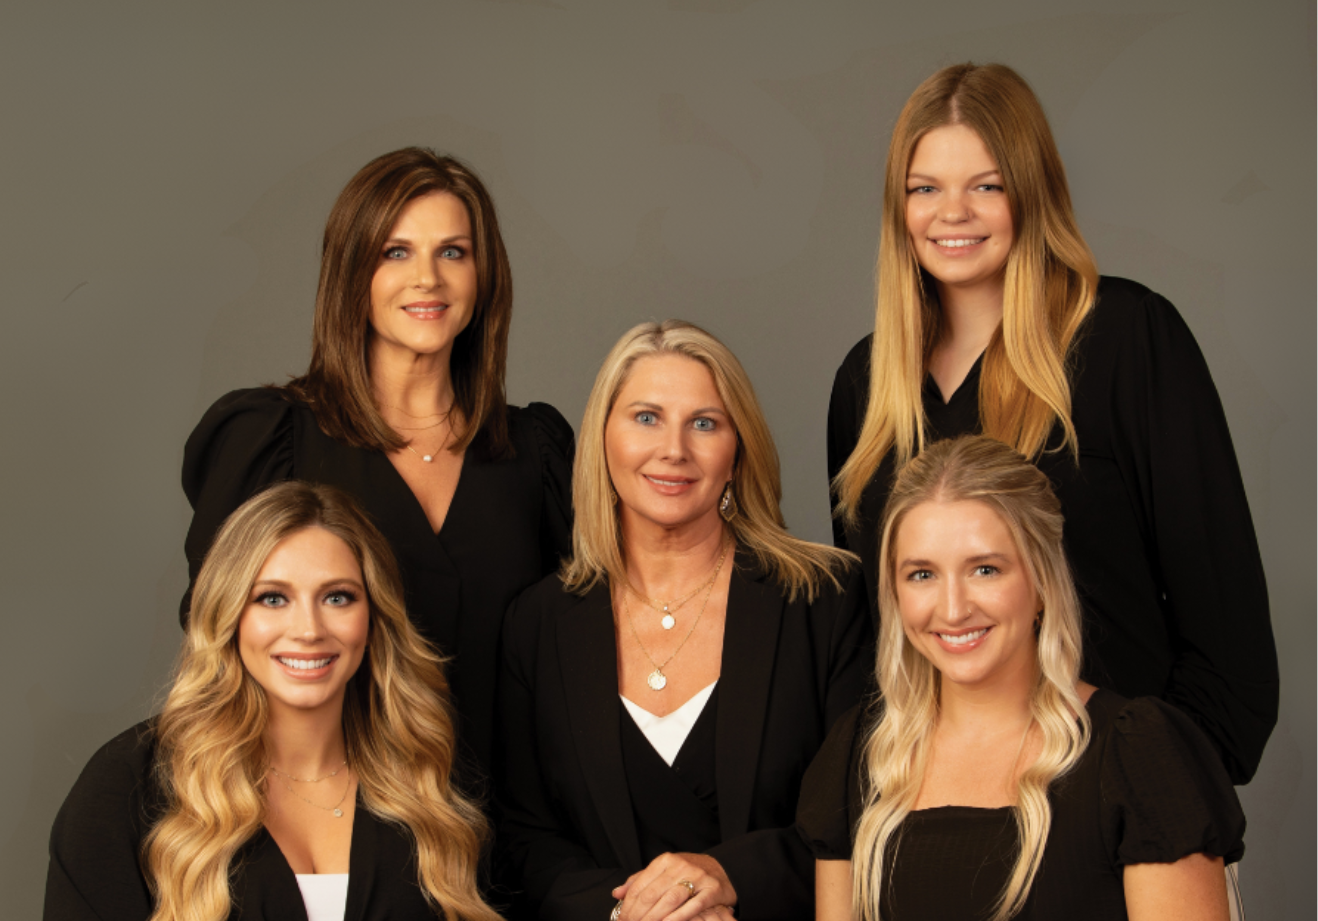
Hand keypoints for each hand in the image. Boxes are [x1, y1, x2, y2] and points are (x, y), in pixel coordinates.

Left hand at [611, 852, 736, 920]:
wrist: (724, 870)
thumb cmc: (690, 873)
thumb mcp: (664, 871)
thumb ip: (640, 881)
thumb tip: (617, 893)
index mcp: (665, 860)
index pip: (640, 885)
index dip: (628, 905)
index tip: (622, 919)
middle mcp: (680, 866)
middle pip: (652, 894)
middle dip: (638, 915)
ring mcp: (697, 877)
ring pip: (670, 900)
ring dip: (654, 918)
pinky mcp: (712, 890)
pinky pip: (692, 907)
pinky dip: (677, 918)